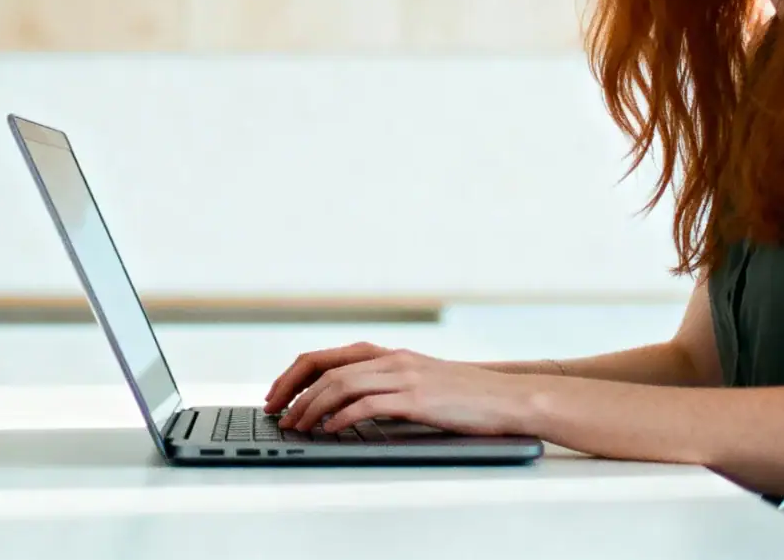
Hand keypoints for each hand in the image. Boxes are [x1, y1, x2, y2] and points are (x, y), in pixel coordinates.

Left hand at [272, 345, 533, 436]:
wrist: (507, 397)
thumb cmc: (465, 396)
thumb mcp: (419, 381)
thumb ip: (386, 385)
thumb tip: (345, 406)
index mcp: (388, 353)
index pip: (327, 356)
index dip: (294, 374)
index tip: (277, 395)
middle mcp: (392, 359)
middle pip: (325, 366)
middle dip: (292, 389)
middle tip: (275, 412)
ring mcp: (404, 376)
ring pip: (341, 384)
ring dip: (311, 407)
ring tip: (297, 425)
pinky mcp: (417, 398)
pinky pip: (368, 405)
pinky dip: (342, 417)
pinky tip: (330, 430)